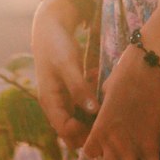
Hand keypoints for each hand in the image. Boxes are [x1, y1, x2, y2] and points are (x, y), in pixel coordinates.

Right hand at [32, 0, 97, 148]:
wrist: (50, 27)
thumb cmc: (56, 45)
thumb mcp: (67, 65)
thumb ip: (78, 88)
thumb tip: (93, 111)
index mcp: (50, 102)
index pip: (64, 131)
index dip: (82, 132)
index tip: (100, 121)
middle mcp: (56, 105)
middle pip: (72, 131)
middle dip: (90, 128)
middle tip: (109, 115)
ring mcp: (64, 98)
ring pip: (80, 118)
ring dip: (94, 113)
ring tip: (106, 98)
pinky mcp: (72, 91)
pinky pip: (84, 104)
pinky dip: (93, 99)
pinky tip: (100, 83)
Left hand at [83, 44, 159, 159]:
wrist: (146, 66)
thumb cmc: (127, 72)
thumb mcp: (107, 90)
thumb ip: (105, 102)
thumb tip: (108, 99)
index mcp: (99, 129)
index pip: (89, 155)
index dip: (98, 157)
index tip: (107, 153)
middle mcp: (111, 143)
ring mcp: (131, 147)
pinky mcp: (151, 146)